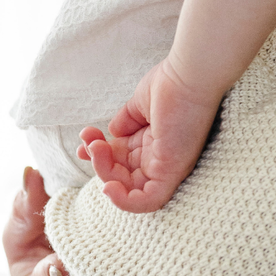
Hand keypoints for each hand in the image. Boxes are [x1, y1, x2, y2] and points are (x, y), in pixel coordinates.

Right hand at [79, 58, 220, 213]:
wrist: (189, 75)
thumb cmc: (172, 84)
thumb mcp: (140, 106)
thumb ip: (125, 122)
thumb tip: (111, 133)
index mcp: (153, 143)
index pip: (121, 161)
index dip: (99, 155)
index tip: (85, 137)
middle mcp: (161, 158)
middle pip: (122, 176)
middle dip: (98, 161)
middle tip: (91, 141)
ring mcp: (168, 166)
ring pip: (129, 189)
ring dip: (105, 172)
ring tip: (97, 147)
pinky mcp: (172, 171)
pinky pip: (149, 201)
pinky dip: (125, 201)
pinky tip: (108, 185)